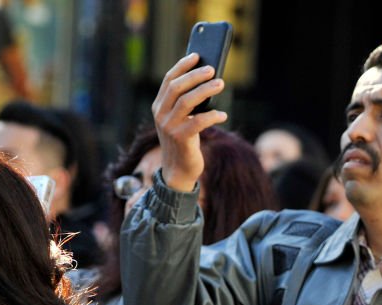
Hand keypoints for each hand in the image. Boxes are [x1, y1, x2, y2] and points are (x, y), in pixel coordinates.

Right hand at [152, 53, 227, 191]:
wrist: (178, 171)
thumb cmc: (184, 141)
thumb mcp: (182, 119)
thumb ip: (187, 103)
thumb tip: (207, 81)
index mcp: (159, 106)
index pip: (168, 80)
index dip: (182, 66)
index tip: (196, 55)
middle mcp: (161, 114)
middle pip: (177, 88)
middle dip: (196, 76)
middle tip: (213, 69)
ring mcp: (169, 127)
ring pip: (187, 101)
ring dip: (206, 91)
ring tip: (221, 84)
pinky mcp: (181, 139)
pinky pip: (198, 122)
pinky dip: (213, 116)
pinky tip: (223, 115)